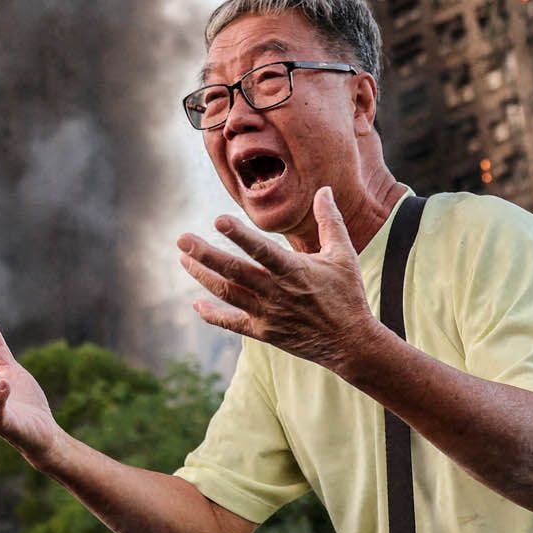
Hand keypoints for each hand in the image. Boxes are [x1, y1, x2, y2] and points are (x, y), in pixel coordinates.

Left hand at [177, 187, 382, 371]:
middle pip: (234, 272)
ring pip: (227, 293)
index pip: (262, 250)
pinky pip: (232, 323)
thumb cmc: (347, 294)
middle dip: (205, 255)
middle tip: (182, 239)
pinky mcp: (264, 332)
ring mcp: (267, 314)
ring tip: (182, 259)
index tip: (218, 219)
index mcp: (294, 271)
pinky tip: (197, 305)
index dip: (240, 235)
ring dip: (203, 276)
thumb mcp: (343, 254)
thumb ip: (330, 220)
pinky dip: (212, 315)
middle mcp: (276, 293)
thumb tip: (324, 189)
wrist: (350, 343)